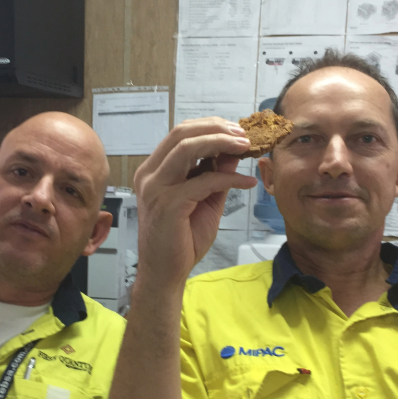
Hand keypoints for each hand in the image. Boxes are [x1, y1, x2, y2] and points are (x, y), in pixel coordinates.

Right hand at [133, 118, 255, 289]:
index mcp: (154, 170)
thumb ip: (216, 173)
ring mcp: (156, 187)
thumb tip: (235, 150)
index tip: (237, 130)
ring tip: (245, 146)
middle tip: (244, 135)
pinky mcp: (168, 203)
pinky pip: (204, 180)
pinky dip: (230, 178)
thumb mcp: (205, 198)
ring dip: (220, 142)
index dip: (210, 126)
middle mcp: (150, 174)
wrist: (166, 272)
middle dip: (217, 128)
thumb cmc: (182, 238)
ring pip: (187, 147)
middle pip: (182, 132)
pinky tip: (247, 182)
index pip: (180, 134)